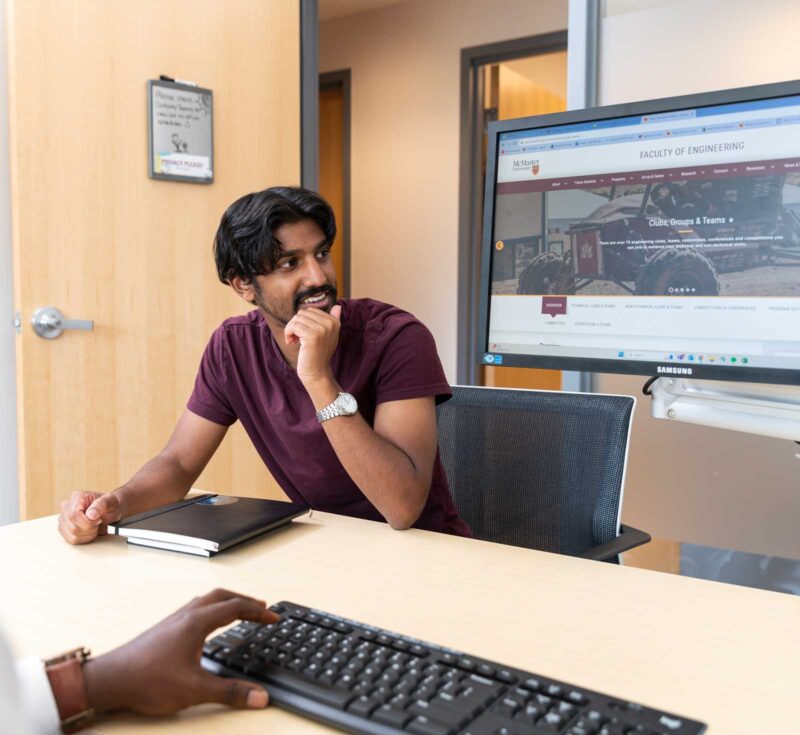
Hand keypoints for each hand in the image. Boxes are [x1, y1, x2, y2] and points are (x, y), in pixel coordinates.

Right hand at [58, 491, 121, 544]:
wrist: (109, 510)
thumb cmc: (109, 505)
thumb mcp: (111, 502)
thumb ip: (102, 505)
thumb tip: (90, 514)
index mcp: (77, 497)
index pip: (74, 515)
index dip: (87, 522)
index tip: (99, 520)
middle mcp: (66, 507)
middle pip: (73, 527)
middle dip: (90, 529)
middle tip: (98, 523)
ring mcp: (63, 519)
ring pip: (72, 536)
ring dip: (88, 535)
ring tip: (95, 527)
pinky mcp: (64, 528)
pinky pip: (71, 540)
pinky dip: (84, 539)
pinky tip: (90, 532)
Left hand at [82, 588, 280, 715]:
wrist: (110, 680)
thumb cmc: (148, 681)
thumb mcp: (194, 690)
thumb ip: (230, 693)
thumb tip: (260, 696)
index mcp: (197, 622)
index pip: (236, 608)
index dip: (258, 612)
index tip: (273, 618)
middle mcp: (186, 615)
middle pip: (222, 596)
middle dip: (245, 600)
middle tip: (261, 608)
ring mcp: (174, 620)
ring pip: (207, 600)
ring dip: (228, 601)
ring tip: (240, 611)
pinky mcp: (165, 629)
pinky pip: (196, 608)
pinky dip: (212, 609)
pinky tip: (209, 626)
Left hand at [285, 304, 341, 385]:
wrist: (317, 372)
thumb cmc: (319, 354)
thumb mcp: (329, 336)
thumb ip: (333, 320)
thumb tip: (338, 306)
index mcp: (334, 322)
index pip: (310, 310)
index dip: (302, 321)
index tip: (302, 334)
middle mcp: (330, 324)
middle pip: (302, 313)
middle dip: (295, 324)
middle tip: (296, 338)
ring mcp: (322, 329)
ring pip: (297, 318)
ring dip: (291, 329)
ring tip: (294, 340)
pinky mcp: (312, 336)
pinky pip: (293, 326)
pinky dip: (288, 333)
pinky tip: (291, 342)